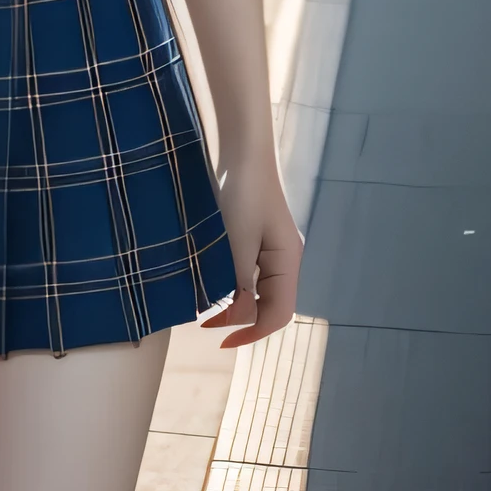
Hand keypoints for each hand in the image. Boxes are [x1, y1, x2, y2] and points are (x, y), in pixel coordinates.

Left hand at [200, 159, 302, 347]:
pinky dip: (231, 283)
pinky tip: (210, 280)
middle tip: (203, 321)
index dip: (251, 332)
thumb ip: (238, 282)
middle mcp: (284, 260)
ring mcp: (271, 249)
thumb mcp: (237, 242)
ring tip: (204, 303)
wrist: (241, 149)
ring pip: (257, 290)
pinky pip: (248, 273)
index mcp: (287, 263)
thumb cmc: (241, 193)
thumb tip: (235, 318)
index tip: (220, 341)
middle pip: (269, 305)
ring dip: (233, 301)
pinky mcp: (256, 238)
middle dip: (239, 318)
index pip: (278, 314)